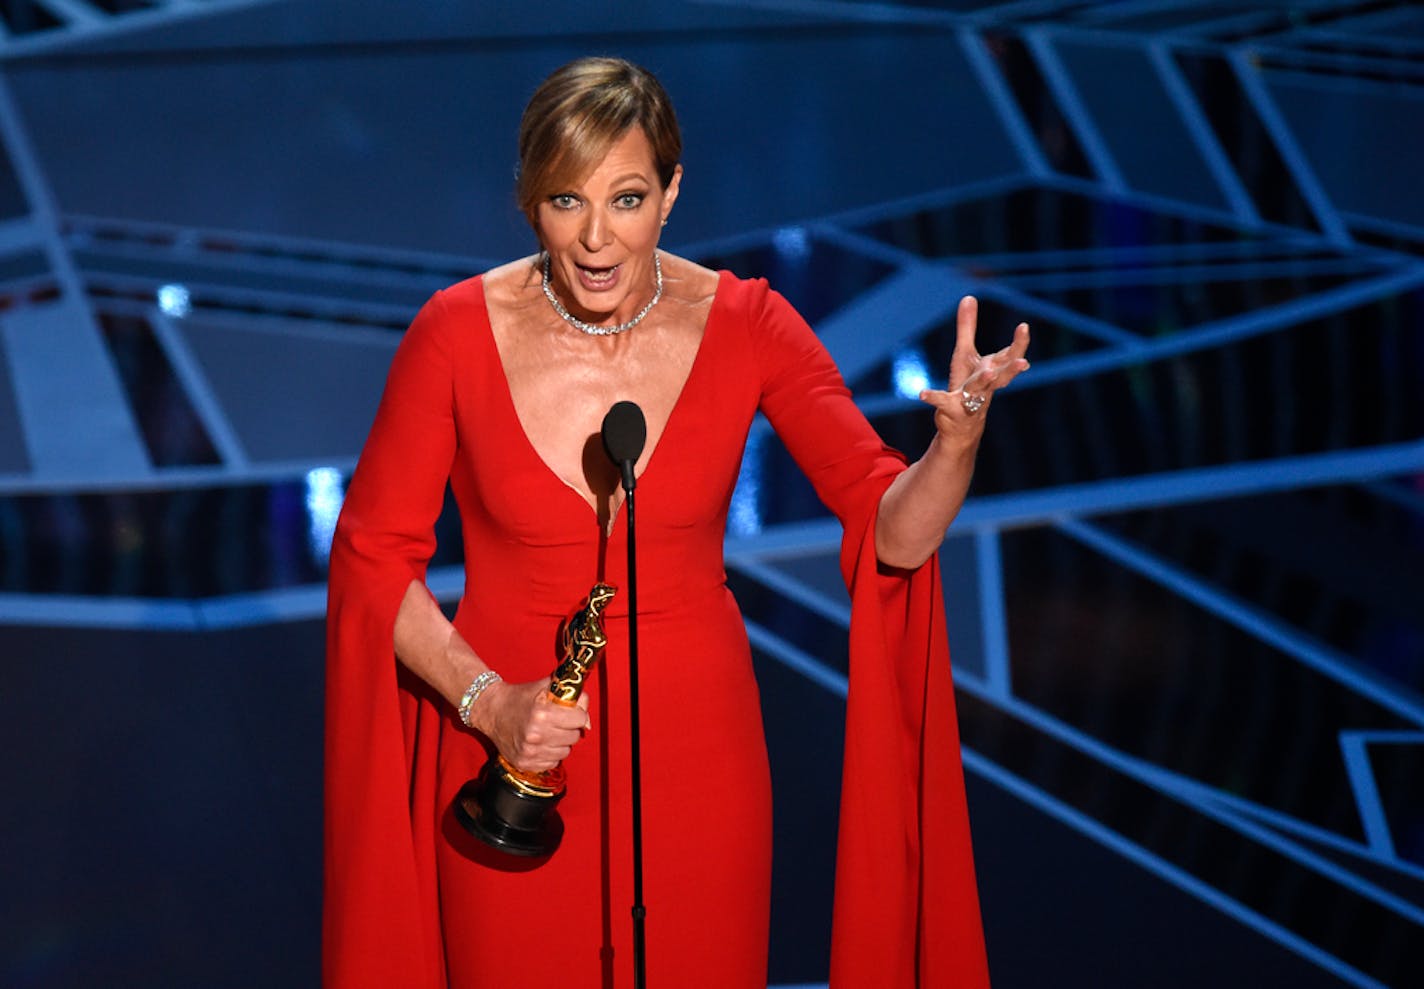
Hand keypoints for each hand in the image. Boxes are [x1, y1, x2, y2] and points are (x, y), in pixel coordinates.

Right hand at [471, 677, 591, 773]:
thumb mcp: (545, 687)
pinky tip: (541, 743)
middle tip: (559, 721)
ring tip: (549, 732)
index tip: (571, 712)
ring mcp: (530, 752)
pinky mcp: (525, 763)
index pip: (579, 719)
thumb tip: (587, 717)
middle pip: (574, 737)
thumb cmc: (519, 697)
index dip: (577, 714)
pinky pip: (552, 763)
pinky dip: (550, 754)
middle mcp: (536, 735)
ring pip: (565, 752)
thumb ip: (571, 695)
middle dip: (570, 728)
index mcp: (542, 713)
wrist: (491, 711)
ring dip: (561, 743)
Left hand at [918, 296, 1029, 430]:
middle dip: (1012, 367)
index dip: (1018, 344)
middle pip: (1002, 376)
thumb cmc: (967, 385)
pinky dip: (933, 397)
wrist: (962, 426)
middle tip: (1023, 361)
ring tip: (987, 372)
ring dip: (984, 381)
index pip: (1009, 356)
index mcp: (992, 370)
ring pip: (979, 389)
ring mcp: (971, 399)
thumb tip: (969, 296)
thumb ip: (967, 327)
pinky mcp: (952, 410)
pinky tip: (922, 393)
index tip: (1023, 327)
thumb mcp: (965, 354)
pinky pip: (942, 402)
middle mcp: (986, 385)